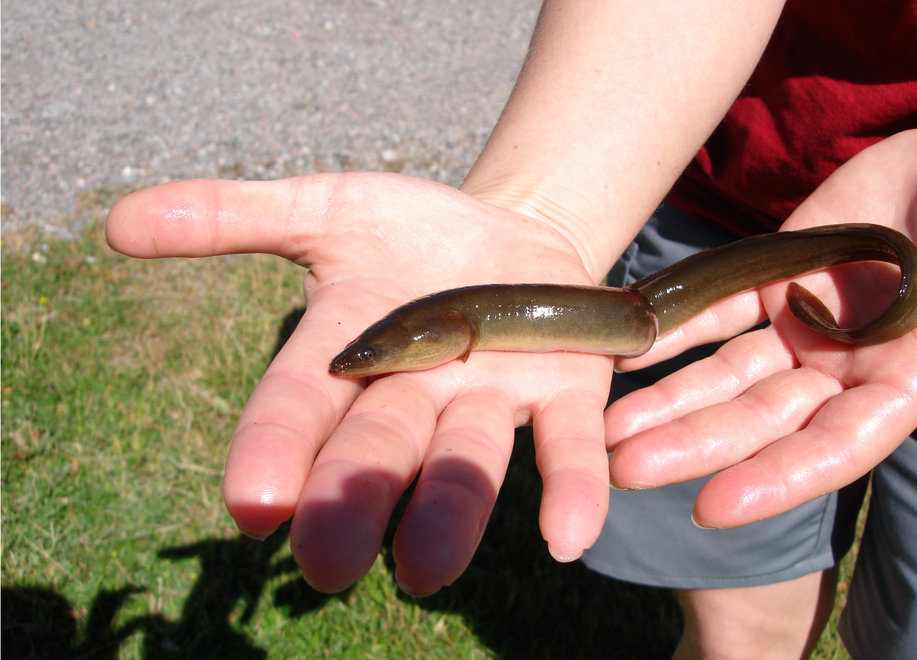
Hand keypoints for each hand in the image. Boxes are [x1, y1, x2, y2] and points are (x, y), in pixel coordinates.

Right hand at [106, 173, 616, 594]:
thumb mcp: (326, 210)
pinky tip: (569, 538)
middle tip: (326, 561)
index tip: (253, 500)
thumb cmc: (411, 232)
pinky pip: (567, 445)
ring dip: (450, 511)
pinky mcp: (565, 392)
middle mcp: (415, 396)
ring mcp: (492, 401)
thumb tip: (116, 222)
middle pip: (378, 452)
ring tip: (427, 569)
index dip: (274, 450)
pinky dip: (570, 487)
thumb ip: (233, 217)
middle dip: (355, 499)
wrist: (514, 232)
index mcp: (348, 356)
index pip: (297, 410)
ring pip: (467, 463)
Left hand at [605, 114, 916, 526]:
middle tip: (622, 469)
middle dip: (693, 446)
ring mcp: (807, 324)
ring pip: (726, 375)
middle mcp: (846, 367)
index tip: (710, 508)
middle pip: (760, 420)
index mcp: (906, 382)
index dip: (777, 480)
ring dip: (668, 402)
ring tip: (605, 431)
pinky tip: (625, 349)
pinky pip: (715, 309)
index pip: (835, 448)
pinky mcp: (776, 277)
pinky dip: (672, 330)